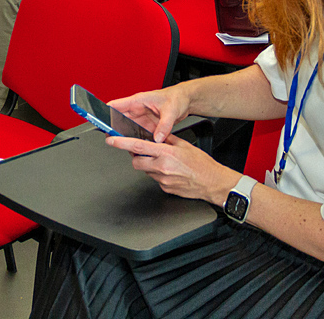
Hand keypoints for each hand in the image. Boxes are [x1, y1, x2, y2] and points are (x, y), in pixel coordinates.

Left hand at [105, 133, 236, 203]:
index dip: (121, 143)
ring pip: (146, 170)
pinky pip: (155, 179)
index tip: (111, 140)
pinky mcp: (164, 189)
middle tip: (145, 152)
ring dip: (149, 165)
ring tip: (164, 162)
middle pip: (136, 162)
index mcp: (166, 153)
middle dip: (136, 156)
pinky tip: (170, 172)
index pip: (138, 146)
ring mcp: (162, 180)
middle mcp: (162, 167)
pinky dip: (158, 174)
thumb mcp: (185, 145)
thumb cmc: (202, 165)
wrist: (212, 183)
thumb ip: (168, 139)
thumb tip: (156, 134)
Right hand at [109, 87, 189, 141]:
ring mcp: (142, 118)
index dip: (105, 112)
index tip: (98, 120)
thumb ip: (164, 125)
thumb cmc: (176, 98)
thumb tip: (157, 137)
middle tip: (111, 138)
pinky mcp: (148, 125)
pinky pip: (138, 134)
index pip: (116, 105)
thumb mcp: (171, 111)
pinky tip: (139, 147)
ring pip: (128, 128)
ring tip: (125, 145)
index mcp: (138, 100)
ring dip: (126, 136)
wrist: (185, 101)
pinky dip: (137, 140)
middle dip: (114, 129)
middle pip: (119, 119)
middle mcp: (138, 109)